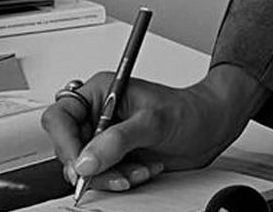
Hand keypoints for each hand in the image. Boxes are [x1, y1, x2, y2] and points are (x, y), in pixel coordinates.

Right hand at [40, 64, 270, 192]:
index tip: (80, 163)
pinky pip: (102, 177)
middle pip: (69, 148)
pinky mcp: (115, 157)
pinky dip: (120, 180)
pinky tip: (143, 170)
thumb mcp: (155, 121)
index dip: (64, 142)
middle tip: (117, 172)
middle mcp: (101, 113)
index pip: (61, 116)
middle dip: (93, 166)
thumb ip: (119, 140)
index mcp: (103, 91)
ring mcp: (107, 137)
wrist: (211, 127)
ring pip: (84, 167)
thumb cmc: (189, 110)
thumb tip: (86, 160)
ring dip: (110, 176)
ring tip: (139, 169)